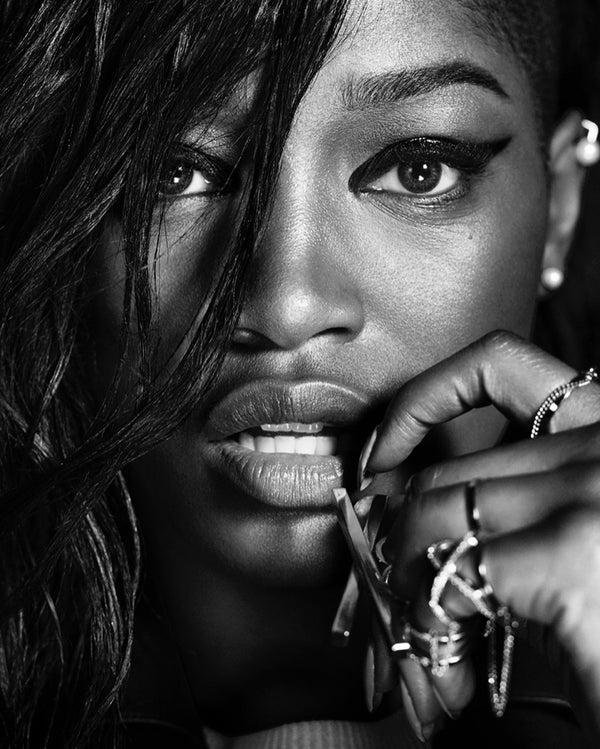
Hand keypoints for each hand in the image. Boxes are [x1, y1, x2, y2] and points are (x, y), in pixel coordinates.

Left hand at [364, 331, 599, 740]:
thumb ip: (504, 518)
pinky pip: (447, 572)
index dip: (423, 399)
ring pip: (432, 511)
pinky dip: (428, 624)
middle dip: (400, 535)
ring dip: (406, 581)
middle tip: (395, 589)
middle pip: (447, 466)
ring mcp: (591, 493)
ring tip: (424, 637)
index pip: (499, 365)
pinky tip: (451, 669)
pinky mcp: (571, 554)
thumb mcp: (564, 553)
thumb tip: (399, 515)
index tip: (385, 455)